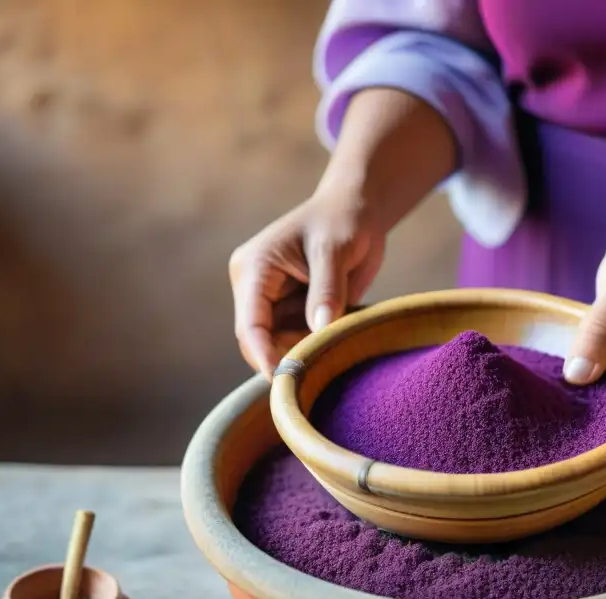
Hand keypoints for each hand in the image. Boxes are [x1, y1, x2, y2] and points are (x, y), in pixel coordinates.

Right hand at [229, 189, 385, 378]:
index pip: (249, 324)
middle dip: (285, 359)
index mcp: (254, 268)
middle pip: (258, 342)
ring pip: (278, 346)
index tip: (283, 380)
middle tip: (319, 373)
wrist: (356, 211)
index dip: (263, 355)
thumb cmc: (343, 221)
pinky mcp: (290, 311)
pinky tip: (337, 345)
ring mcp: (272, 302)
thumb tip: (319, 329)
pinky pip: (296, 341)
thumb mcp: (335, 250)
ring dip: (302, 356)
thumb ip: (327, 289)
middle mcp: (254, 288)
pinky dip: (314, 349)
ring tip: (334, 352)